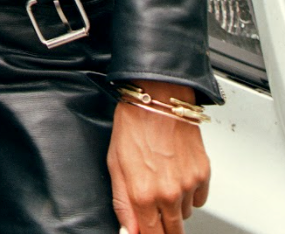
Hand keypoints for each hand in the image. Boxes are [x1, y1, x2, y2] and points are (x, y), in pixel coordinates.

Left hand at [108, 81, 210, 233]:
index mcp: (142, 194)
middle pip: (173, 232)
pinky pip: (199, 199)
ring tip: (163, 180)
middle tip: (155, 209)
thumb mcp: (115, 164)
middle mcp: (168, 194)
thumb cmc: (133, 126)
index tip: (146, 230)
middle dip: (163, 226)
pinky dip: (190, 193)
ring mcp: (188, 185)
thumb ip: (122, 203)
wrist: (157, 99)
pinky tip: (177, 174)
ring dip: (175, 207)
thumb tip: (129, 230)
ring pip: (185, 215)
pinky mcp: (203, 175)